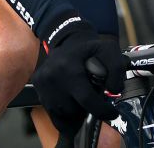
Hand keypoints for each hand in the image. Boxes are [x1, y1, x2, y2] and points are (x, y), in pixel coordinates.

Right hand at [31, 13, 124, 135]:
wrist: (67, 39)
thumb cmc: (89, 48)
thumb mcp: (108, 50)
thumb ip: (116, 69)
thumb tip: (114, 90)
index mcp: (69, 67)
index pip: (86, 98)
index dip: (101, 110)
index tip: (112, 114)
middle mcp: (52, 77)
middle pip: (74, 109)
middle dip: (88, 109)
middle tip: (95, 100)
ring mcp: (43, 84)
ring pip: (63, 113)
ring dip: (76, 111)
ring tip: (82, 98)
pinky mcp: (38, 88)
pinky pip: (53, 113)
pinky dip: (65, 113)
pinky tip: (73, 103)